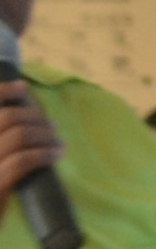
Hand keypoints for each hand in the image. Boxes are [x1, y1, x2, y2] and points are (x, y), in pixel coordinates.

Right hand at [0, 87, 54, 203]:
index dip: (3, 91)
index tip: (23, 87)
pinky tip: (55, 154)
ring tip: (58, 142)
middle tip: (51, 126)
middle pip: (6, 118)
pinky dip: (44, 153)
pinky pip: (22, 161)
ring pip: (19, 136)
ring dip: (45, 135)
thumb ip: (2, 140)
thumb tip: (23, 124)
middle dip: (34, 117)